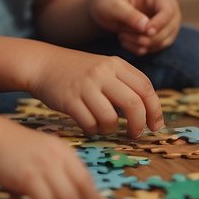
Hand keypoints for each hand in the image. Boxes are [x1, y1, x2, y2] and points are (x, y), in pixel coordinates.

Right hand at [0, 122, 99, 198]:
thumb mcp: (45, 152)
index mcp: (64, 151)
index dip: (92, 196)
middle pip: (80, 188)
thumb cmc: (18, 150)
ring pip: (66, 197)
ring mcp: (43, 166)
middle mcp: (57, 157)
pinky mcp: (28, 176)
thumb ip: (59, 169)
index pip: (86, 176)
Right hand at [27, 47, 164, 137]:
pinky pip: (90, 124)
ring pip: (111, 118)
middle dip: (138, 125)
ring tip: (104, 127)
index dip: (155, 110)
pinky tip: (89, 125)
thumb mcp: (104, 68)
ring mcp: (86, 86)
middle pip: (133, 104)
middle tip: (135, 134)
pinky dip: (93, 130)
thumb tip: (148, 112)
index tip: (155, 125)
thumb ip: (124, 83)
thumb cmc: (78, 72)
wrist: (43, 64)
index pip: (145, 88)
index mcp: (115, 63)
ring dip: (111, 129)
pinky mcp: (70, 100)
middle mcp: (103, 72)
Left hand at [88, 0, 181, 56]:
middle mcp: (166, 9)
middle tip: (123, 35)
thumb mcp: (111, 6)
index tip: (146, 32)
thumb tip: (146, 27)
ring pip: (163, 41)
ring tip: (121, 36)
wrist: (102, 12)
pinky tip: (124, 41)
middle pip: (170, 28)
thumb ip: (128, 14)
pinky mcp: (159, 37)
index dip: (160, 23)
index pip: (169, 10)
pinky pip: (155, 49)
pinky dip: (140, 49)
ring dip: (141, 44)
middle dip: (147, 37)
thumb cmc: (106, 3)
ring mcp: (164, 24)